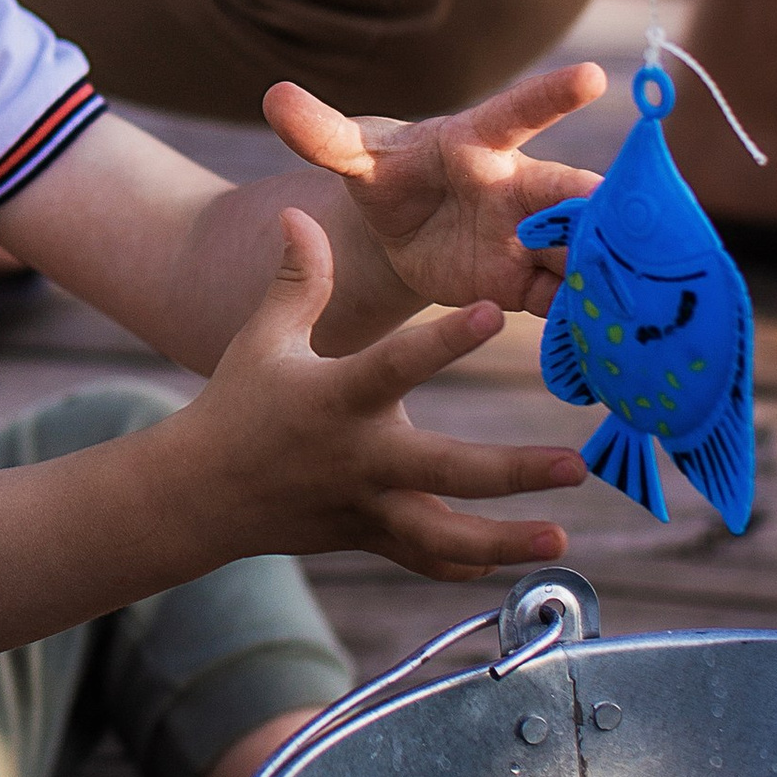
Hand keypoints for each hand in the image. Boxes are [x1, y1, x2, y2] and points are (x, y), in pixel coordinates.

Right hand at [193, 212, 582, 581]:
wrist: (201, 493)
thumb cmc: (238, 403)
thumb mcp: (263, 338)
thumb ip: (294, 279)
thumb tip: (298, 212)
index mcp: (335, 399)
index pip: (396, 365)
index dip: (446, 340)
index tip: (495, 312)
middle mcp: (359, 458)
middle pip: (446, 470)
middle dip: (513, 473)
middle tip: (575, 466)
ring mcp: (367, 506)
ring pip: (444, 536)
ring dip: (506, 542)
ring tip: (561, 541)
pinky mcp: (368, 536)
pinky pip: (423, 560)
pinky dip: (466, 564)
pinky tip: (512, 562)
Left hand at [266, 63, 603, 322]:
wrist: (402, 229)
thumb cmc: (388, 173)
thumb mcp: (353, 156)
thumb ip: (322, 133)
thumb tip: (272, 96)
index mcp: (477, 144)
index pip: (517, 113)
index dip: (552, 95)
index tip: (594, 76)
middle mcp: (518, 188)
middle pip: (568, 193)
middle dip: (600, 207)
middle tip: (633, 219)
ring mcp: (528, 238)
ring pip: (578, 250)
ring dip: (609, 269)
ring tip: (649, 290)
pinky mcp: (524, 286)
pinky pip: (563, 302)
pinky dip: (586, 320)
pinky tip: (619, 342)